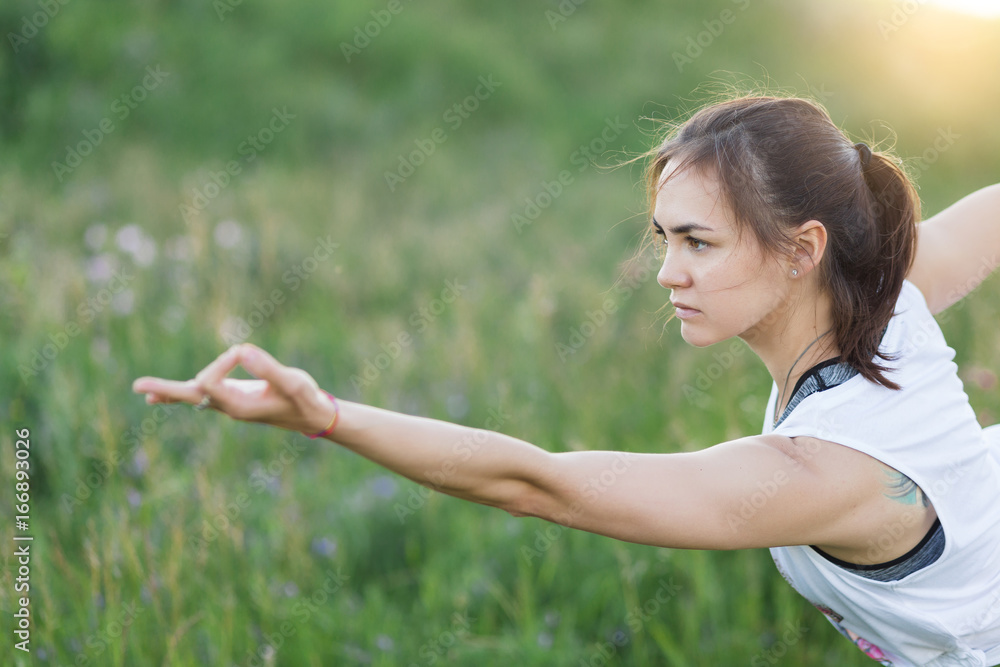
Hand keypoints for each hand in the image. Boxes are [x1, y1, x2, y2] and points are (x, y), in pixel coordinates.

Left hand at [131, 343, 336, 435]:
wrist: (313, 416)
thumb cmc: (306, 399)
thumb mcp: (292, 382)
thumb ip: (268, 368)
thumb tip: (242, 351)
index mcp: (238, 405)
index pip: (211, 379)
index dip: (222, 362)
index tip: (245, 352)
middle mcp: (229, 407)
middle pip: (190, 396)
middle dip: (165, 389)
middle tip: (136, 386)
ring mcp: (229, 404)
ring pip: (193, 396)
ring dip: (169, 391)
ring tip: (143, 390)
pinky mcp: (233, 398)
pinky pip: (202, 395)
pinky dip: (182, 393)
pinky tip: (164, 397)